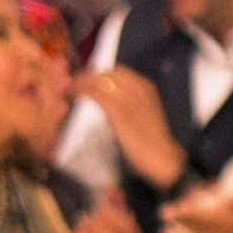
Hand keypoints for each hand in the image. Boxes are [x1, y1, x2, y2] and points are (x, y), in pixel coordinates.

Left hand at [72, 68, 183, 189]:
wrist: (163, 161)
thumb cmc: (153, 145)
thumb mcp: (145, 116)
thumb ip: (130, 106)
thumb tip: (109, 104)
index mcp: (146, 87)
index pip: (117, 71)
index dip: (99, 74)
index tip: (86, 81)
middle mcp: (137, 88)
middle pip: (106, 73)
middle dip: (87, 76)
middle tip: (73, 85)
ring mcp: (128, 98)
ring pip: (98, 80)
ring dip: (80, 82)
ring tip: (69, 90)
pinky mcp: (118, 111)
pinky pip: (95, 93)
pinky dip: (81, 91)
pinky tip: (72, 96)